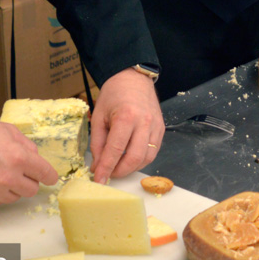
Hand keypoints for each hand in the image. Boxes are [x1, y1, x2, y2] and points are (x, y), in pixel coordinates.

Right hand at [0, 118, 57, 206]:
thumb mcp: (7, 130)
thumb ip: (25, 144)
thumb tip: (34, 157)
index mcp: (19, 159)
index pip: (45, 174)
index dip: (50, 176)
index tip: (50, 177)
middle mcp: (10, 179)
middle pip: (32, 190)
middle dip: (30, 181)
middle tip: (20, 171)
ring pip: (15, 197)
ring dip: (13, 188)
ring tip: (0, 173)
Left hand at [89, 67, 164, 182]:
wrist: (133, 78)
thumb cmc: (113, 95)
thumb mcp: (98, 116)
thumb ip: (97, 143)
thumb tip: (97, 166)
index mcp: (126, 117)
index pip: (115, 150)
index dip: (106, 168)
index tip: (98, 180)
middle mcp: (144, 122)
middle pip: (134, 158)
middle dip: (120, 171)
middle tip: (108, 174)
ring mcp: (156, 126)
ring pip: (147, 158)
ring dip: (131, 168)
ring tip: (118, 167)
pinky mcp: (161, 129)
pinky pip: (153, 151)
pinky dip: (141, 159)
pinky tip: (130, 158)